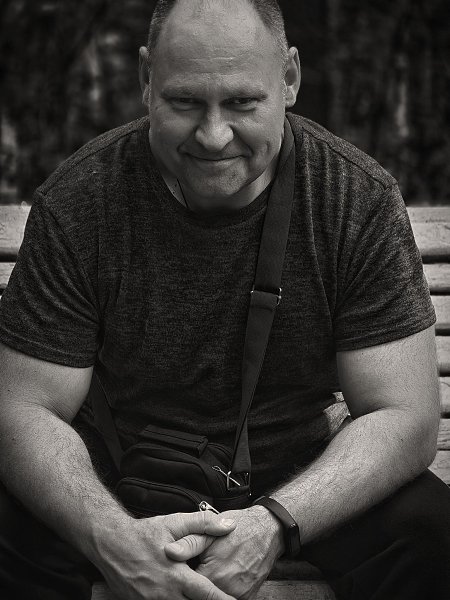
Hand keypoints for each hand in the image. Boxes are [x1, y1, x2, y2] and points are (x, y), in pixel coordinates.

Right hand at [95, 511, 236, 599]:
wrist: (111, 544)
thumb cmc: (145, 533)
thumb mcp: (175, 523)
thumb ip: (204, 523)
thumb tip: (229, 525)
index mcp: (177, 575)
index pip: (207, 594)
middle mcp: (165, 594)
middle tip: (220, 597)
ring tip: (197, 596)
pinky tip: (179, 597)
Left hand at [165, 506, 283, 599]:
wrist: (267, 530)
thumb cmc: (239, 529)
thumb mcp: (210, 532)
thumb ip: (188, 544)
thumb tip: (168, 551)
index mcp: (213, 573)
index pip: (189, 588)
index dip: (183, 580)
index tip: (180, 575)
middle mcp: (227, 588)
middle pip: (202, 595)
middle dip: (196, 586)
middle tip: (197, 571)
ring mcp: (240, 594)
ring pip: (216, 598)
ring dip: (210, 589)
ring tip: (212, 571)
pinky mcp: (249, 596)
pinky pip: (231, 599)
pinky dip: (223, 591)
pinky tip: (221, 579)